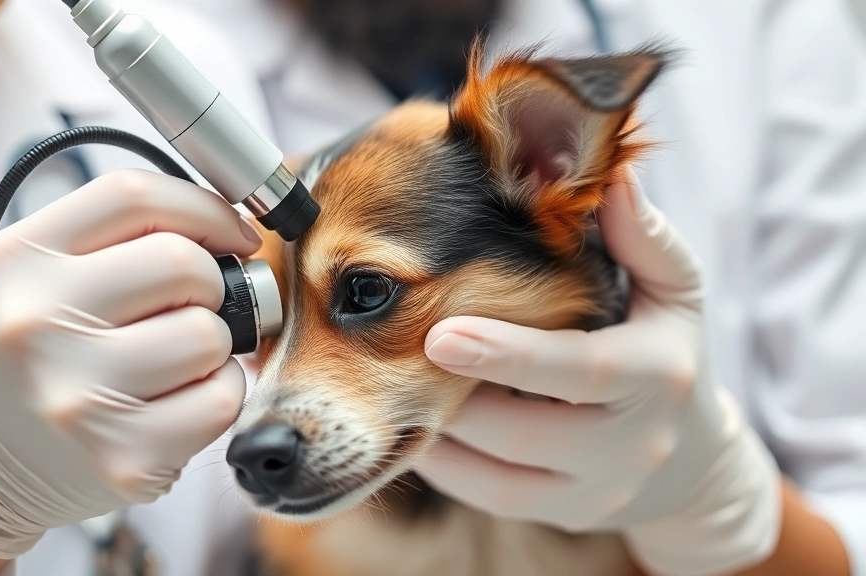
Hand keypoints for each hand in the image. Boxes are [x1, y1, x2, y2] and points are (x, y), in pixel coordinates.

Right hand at [0, 169, 261, 559]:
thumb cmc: (18, 364)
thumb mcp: (27, 281)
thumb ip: (109, 242)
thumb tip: (228, 232)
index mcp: (13, 262)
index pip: (133, 196)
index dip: (204, 208)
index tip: (231, 233)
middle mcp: (34, 324)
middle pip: (182, 263)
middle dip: (210, 283)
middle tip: (192, 307)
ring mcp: (77, 398)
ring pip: (208, 334)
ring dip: (213, 345)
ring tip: (174, 361)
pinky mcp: (121, 458)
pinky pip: (219, 401)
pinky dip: (218, 395)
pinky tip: (178, 402)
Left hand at [415, 170, 782, 575]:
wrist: (691, 454)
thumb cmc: (668, 349)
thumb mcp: (676, 291)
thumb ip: (644, 237)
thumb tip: (611, 176)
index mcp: (656, 376)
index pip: (578, 369)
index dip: (507, 354)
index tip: (440, 333)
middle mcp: (632, 444)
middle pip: (524, 432)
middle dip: (455, 396)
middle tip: (399, 356)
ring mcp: (597, 491)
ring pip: (497, 476)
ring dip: (439, 430)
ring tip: (396, 384)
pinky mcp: (567, 515)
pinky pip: (489, 498)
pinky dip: (444, 464)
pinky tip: (416, 425)